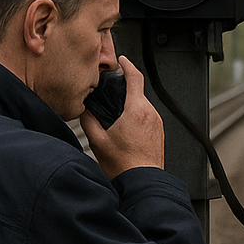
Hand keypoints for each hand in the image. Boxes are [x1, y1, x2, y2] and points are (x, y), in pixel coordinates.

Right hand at [81, 55, 164, 177]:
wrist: (142, 182)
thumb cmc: (124, 165)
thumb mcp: (98, 141)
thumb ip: (89, 120)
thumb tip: (84, 110)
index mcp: (136, 110)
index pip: (135, 78)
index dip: (127, 65)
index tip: (122, 60)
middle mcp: (150, 114)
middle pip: (138, 92)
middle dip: (124, 91)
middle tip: (110, 94)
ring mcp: (157, 123)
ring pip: (143, 105)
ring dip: (131, 105)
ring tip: (116, 116)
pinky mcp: (159, 132)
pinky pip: (148, 117)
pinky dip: (137, 116)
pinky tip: (126, 130)